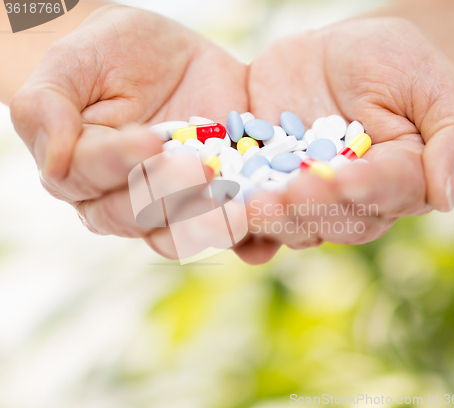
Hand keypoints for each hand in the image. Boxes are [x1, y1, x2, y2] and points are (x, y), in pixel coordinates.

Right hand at [10, 5, 283, 261]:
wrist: (156, 57)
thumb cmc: (105, 56)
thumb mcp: (71, 63)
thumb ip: (46, 105)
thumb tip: (54, 161)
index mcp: (83, 171)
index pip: (94, 177)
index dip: (121, 163)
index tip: (151, 140)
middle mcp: (125, 199)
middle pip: (141, 217)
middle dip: (171, 198)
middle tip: (201, 174)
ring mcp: (174, 202)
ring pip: (184, 233)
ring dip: (211, 227)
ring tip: (237, 211)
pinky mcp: (217, 196)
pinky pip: (228, 226)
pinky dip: (249, 236)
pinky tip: (264, 232)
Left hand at [243, 17, 453, 251]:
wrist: (336, 53)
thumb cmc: (393, 62)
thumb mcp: (431, 83)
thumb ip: (453, 136)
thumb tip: (446, 197)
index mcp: (399, 179)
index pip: (386, 193)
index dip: (362, 190)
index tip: (339, 179)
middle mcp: (353, 199)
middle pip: (335, 219)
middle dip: (307, 210)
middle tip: (280, 198)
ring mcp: (308, 195)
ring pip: (292, 222)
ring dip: (269, 220)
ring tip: (244, 207)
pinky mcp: (269, 182)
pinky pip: (255, 205)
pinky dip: (238, 213)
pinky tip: (220, 208)